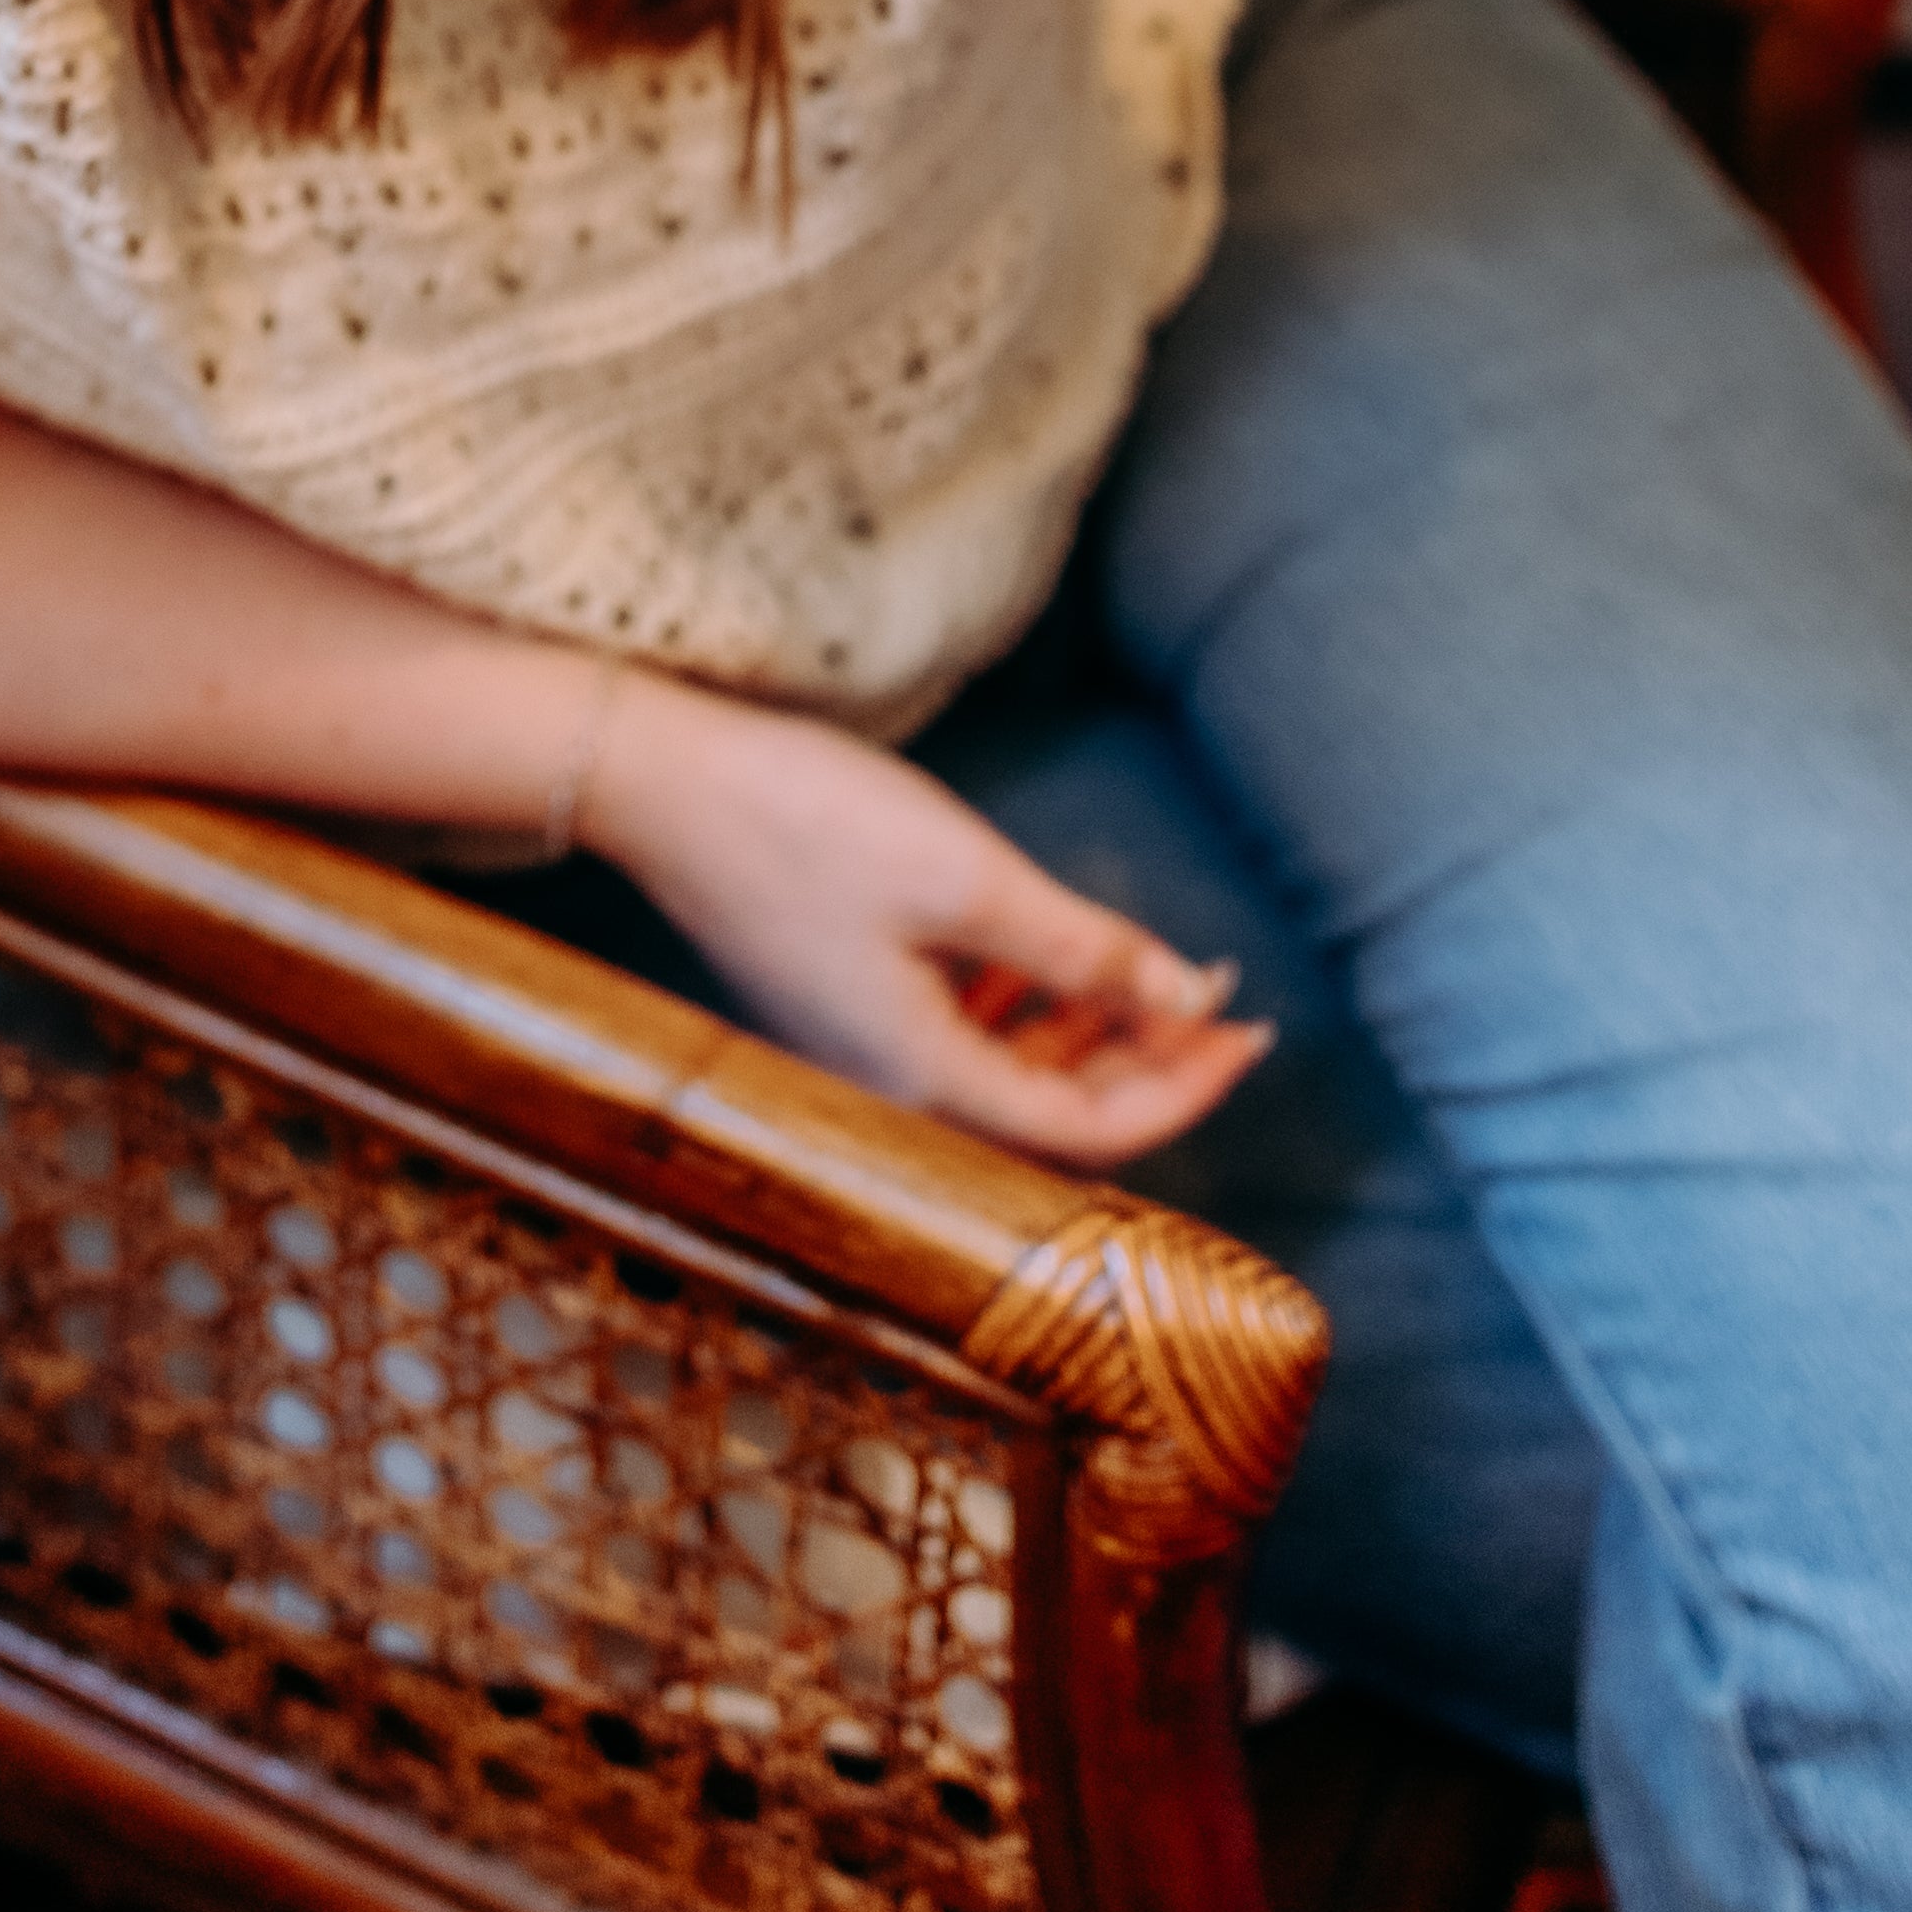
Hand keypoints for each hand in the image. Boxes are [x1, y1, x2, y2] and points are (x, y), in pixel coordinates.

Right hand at [583, 669, 1271, 1165]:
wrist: (659, 782)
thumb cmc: (805, 823)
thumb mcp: (965, 879)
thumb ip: (1082, 951)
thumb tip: (1186, 997)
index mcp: (926, 1083)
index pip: (1091, 1129)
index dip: (1184, 1085)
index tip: (1252, 1030)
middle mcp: (893, 1094)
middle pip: (1054, 1117)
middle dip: (1148, 1062)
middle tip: (1223, 1004)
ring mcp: (862, 1053)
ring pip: (1009, 1078)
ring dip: (1090, 1035)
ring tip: (1155, 975)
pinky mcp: (844, 1007)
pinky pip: (962, 1040)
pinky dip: (1025, 1008)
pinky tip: (1049, 957)